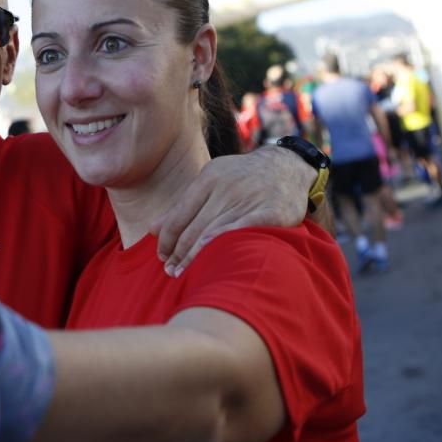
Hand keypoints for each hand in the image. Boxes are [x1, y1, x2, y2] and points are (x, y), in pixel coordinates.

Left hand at [153, 145, 311, 274]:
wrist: (289, 168)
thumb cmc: (243, 180)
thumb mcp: (212, 183)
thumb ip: (183, 206)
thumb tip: (152, 230)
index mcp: (209, 178)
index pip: (179, 215)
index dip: (167, 239)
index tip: (161, 255)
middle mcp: (226, 187)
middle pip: (193, 227)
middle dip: (177, 252)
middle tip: (169, 271)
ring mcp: (248, 198)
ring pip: (213, 233)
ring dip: (194, 257)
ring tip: (182, 274)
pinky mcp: (270, 211)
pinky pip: (241, 232)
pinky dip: (223, 246)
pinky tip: (211, 262)